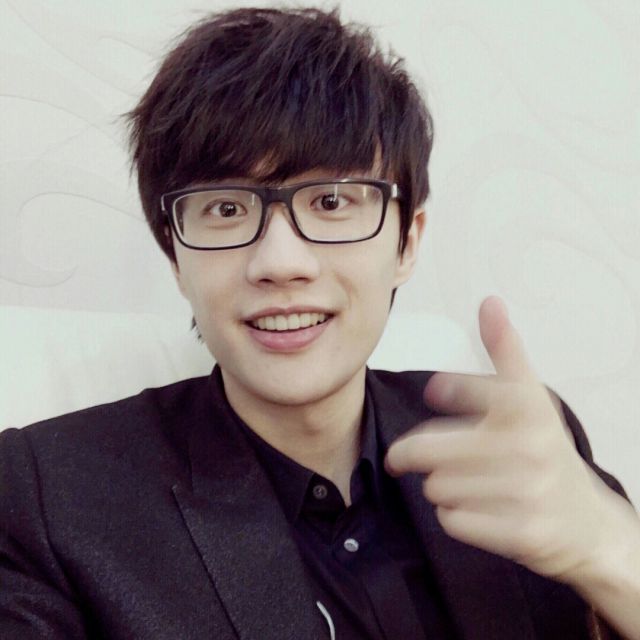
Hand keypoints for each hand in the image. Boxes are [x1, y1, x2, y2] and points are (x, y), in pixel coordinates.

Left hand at [385, 296, 632, 583]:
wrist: (586, 524)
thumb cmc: (545, 453)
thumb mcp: (530, 397)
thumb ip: (505, 350)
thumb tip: (490, 301)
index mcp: (529, 406)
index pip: (459, 388)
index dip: (444, 391)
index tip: (436, 393)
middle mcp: (530, 446)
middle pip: (428, 448)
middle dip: (412, 453)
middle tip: (404, 455)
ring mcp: (528, 491)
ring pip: (437, 485)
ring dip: (438, 485)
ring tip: (458, 481)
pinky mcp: (522, 533)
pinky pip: (452, 519)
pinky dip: (453, 515)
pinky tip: (472, 509)